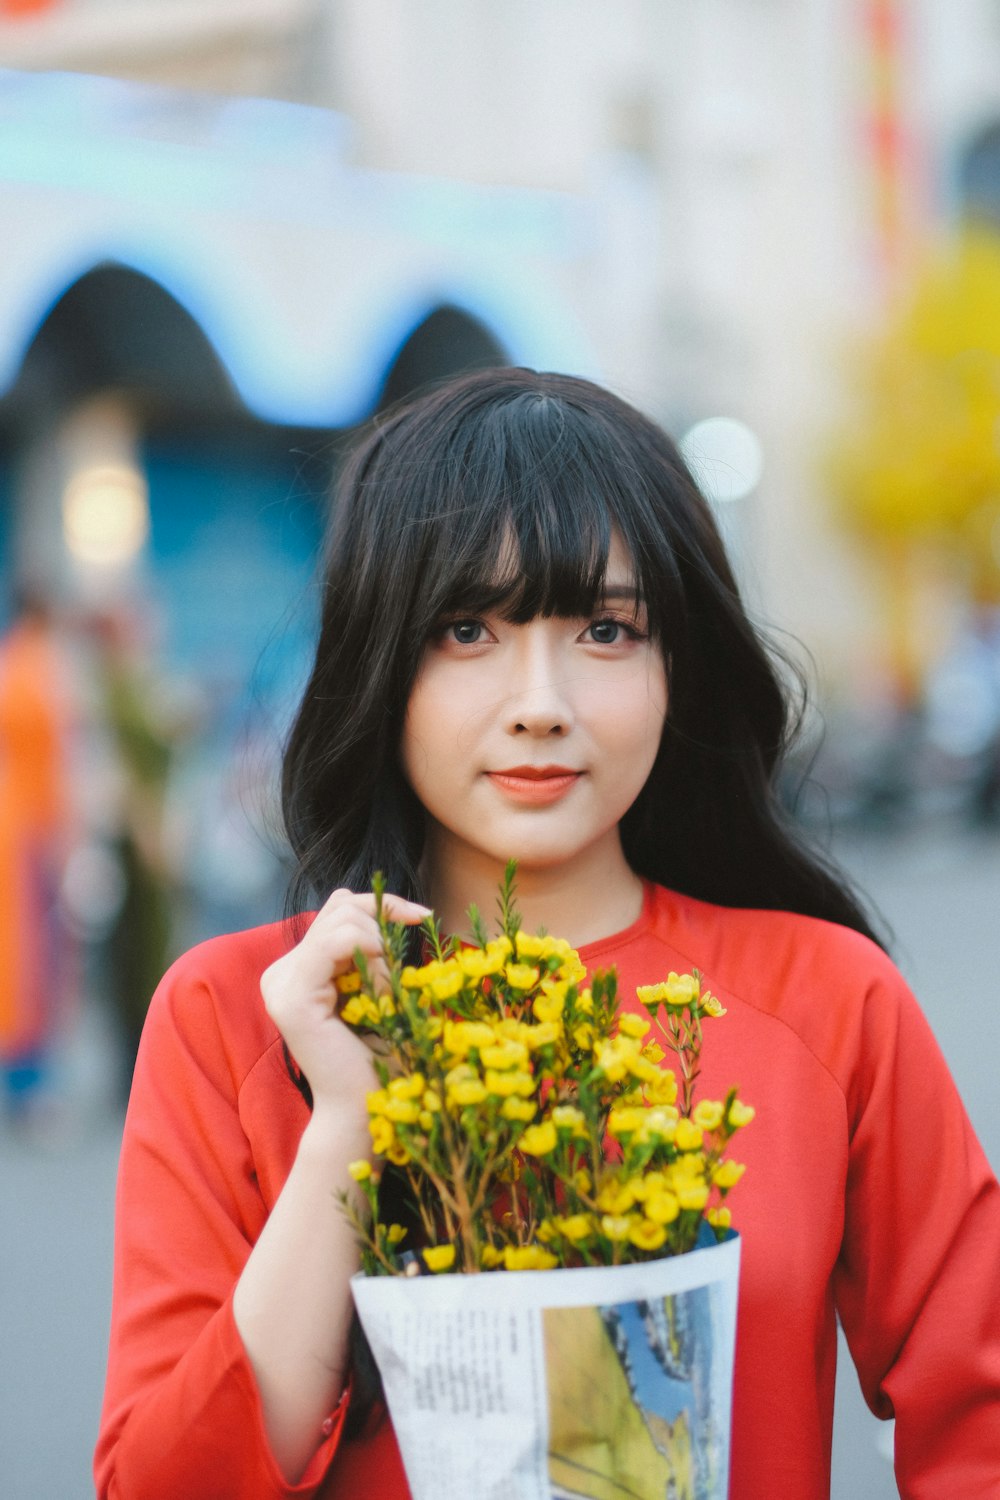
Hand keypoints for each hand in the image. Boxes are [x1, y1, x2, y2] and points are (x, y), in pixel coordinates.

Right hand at [260, 887, 430, 1121]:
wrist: (364, 1112)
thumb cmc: (380, 1058)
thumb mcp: (381, 989)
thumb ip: (376, 950)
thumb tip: (404, 910)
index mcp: (298, 969)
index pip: (339, 907)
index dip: (384, 904)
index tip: (423, 917)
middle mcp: (281, 971)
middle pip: (342, 906)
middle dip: (385, 928)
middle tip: (402, 975)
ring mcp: (281, 982)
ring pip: (343, 920)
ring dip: (382, 951)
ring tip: (387, 996)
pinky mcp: (292, 997)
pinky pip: (339, 942)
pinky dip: (372, 956)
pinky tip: (381, 991)